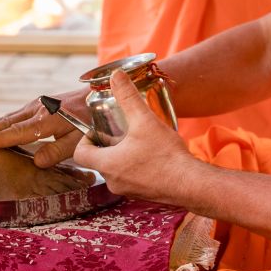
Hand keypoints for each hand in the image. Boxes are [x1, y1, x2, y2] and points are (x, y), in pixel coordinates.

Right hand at [0, 88, 89, 167]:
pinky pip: (16, 115)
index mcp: (47, 119)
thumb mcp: (81, 138)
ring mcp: (38, 105)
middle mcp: (38, 109)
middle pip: (8, 121)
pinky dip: (3, 121)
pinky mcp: (39, 105)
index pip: (18, 132)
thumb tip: (36, 162)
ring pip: (10, 117)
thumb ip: (58, 150)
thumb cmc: (94, 120)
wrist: (102, 94)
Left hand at [74, 71, 197, 200]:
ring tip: (136, 142)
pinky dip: (134, 168)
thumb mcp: (145, 120)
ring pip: (115, 171)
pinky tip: (150, 156)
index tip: (98, 130)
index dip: (85, 139)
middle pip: (97, 162)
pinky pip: (130, 179)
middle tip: (119, 132)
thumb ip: (128, 97)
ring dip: (120, 157)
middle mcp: (113, 181)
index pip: (80, 154)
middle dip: (106, 146)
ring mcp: (127, 190)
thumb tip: (116, 75)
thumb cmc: (165, 154)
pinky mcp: (142, 194)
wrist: (190, 183)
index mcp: (107, 164)